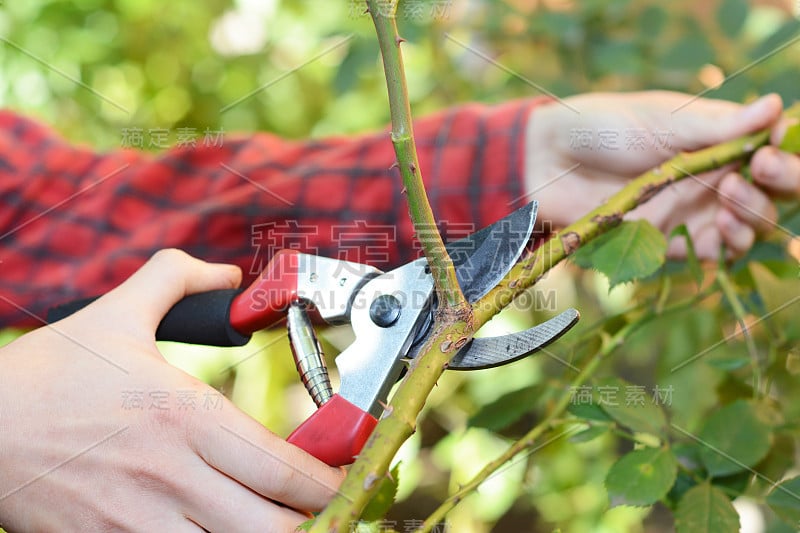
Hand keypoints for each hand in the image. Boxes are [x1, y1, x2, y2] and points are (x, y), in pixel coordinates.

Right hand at [0, 249, 342, 531]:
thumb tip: (227, 274)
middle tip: (323, 507)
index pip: (283, 467)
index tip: (346, 477)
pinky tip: (224, 531)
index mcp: (186, 416)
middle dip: (312, 521)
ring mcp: (140, 522)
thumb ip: (177, 280)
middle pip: (274, 526)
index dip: (329, 480)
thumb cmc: (50, 374)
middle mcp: (173, 475)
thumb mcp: (116, 313)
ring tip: (278, 520)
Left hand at [525, 91, 799, 258]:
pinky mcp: (668, 242)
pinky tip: (717, 233)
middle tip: (749, 177)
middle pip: (770, 193)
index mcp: (718, 139)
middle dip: (775, 189)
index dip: (784, 158)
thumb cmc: (602, 127)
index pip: (773, 151)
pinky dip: (725, 248)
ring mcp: (692, 211)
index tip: (767, 156)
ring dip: (751, 219)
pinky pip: (712, 253)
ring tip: (728, 203)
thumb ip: (715, 125)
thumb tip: (774, 107)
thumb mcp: (660, 119)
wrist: (547, 163)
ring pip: (748, 227)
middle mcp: (714, 176)